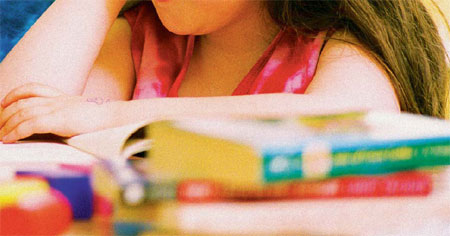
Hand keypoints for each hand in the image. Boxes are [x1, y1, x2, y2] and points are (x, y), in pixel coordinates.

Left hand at [0, 83, 121, 142]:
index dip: (16, 94)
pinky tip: (9, 139)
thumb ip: (73, 115)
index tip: (5, 103)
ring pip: (23, 113)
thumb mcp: (86, 113)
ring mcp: (59, 109)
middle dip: (5, 114)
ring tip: (0, 136)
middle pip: (23, 102)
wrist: (117, 118)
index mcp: (64, 98)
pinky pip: (31, 124)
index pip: (34, 89)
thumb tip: (68, 125)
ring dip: (7, 125)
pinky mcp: (60, 120)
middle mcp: (58, 100)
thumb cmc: (107, 119)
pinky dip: (16, 132)